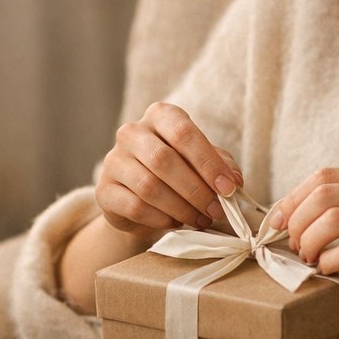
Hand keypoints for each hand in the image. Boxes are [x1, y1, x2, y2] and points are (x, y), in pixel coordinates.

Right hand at [96, 102, 243, 239]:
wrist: (141, 199)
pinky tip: (174, 223)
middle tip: (215, 210)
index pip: (183, 132)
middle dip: (196, 190)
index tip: (228, 188)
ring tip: (199, 220)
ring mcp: (114, 160)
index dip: (208, 162)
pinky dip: (161, 219)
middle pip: (164, 160)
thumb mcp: (204, 163)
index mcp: (160, 115)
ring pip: (149, 186)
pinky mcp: (104, 190)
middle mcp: (132, 132)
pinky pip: (135, 207)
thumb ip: (223, 166)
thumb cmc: (179, 173)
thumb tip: (234, 181)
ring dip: (181, 208)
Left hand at [269, 166, 338, 338]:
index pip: (325, 176)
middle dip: (294, 220)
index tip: (277, 222)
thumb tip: (304, 217)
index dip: (292, 198)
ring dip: (308, 241)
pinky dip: (330, 261)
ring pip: (332, 218)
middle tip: (290, 245)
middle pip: (322, 192)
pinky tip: (329, 270)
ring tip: (308, 259)